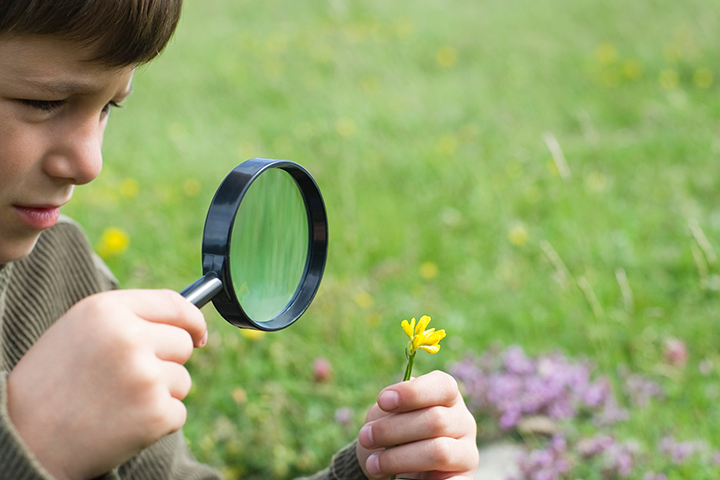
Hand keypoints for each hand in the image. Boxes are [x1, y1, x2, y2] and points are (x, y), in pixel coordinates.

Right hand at [6, 289, 206, 479]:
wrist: (24, 439)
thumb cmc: (52, 383)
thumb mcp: (81, 331)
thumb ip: (129, 318)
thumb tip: (187, 322)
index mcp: (108, 310)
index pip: (174, 303)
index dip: (193, 319)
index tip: (198, 333)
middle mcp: (130, 338)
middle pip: (183, 343)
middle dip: (166, 362)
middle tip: (129, 380)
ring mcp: (145, 376)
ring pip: (182, 380)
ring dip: (160, 394)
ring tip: (117, 403)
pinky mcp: (155, 413)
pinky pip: (178, 412)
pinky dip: (158, 423)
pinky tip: (122, 424)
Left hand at [356, 371, 478, 479]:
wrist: (397, 467)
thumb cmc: (393, 432)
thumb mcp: (388, 416)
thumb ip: (391, 410)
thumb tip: (390, 404)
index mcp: (448, 396)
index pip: (442, 386)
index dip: (412, 393)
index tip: (382, 401)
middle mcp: (463, 421)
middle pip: (435, 420)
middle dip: (393, 430)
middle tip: (365, 437)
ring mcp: (467, 451)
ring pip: (439, 451)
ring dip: (398, 458)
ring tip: (372, 464)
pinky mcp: (465, 479)